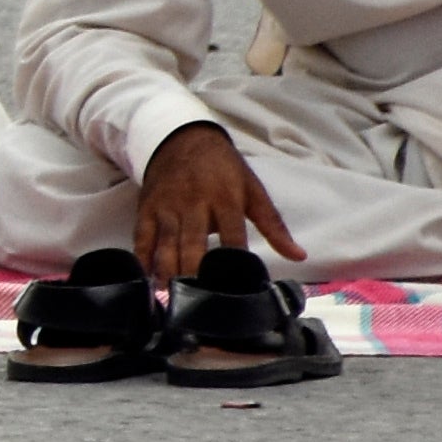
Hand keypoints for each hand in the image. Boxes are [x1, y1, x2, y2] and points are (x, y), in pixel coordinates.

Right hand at [133, 119, 298, 283]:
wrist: (182, 138)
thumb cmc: (223, 169)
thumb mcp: (253, 190)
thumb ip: (273, 226)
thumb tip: (299, 256)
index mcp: (225, 200)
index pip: (233, 237)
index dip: (234, 262)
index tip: (236, 289)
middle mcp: (194, 204)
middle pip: (193, 245)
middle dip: (194, 274)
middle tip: (197, 302)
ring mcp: (167, 207)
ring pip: (166, 245)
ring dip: (167, 272)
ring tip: (171, 297)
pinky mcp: (147, 208)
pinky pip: (142, 237)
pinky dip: (142, 259)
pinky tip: (146, 279)